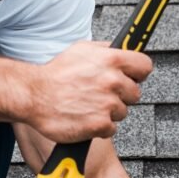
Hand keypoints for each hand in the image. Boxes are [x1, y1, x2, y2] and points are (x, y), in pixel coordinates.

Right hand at [28, 43, 152, 142]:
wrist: (33, 96)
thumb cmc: (55, 74)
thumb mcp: (81, 50)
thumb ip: (105, 50)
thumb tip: (121, 49)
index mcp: (111, 59)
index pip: (145, 66)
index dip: (138, 73)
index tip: (131, 76)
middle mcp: (112, 81)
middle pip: (135, 93)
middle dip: (120, 95)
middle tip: (99, 94)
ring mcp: (108, 104)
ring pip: (122, 112)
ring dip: (108, 111)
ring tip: (87, 105)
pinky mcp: (100, 124)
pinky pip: (111, 128)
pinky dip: (99, 126)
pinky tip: (84, 117)